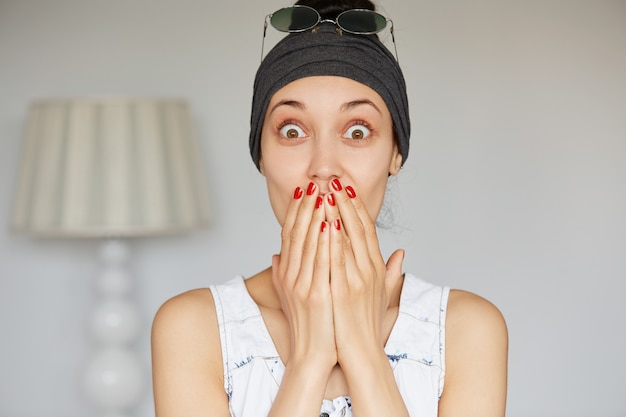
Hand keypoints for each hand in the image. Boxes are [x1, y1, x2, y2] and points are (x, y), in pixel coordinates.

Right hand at [272, 182, 336, 369]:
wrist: (313, 355)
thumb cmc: (309, 325)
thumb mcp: (290, 296)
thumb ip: (283, 274)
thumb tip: (276, 255)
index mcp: (287, 274)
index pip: (290, 235)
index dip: (296, 212)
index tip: (304, 192)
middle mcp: (292, 276)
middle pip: (297, 234)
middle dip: (306, 206)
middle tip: (314, 183)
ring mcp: (304, 285)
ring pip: (309, 242)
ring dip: (316, 215)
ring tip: (323, 193)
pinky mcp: (318, 294)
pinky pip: (322, 261)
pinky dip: (326, 240)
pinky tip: (332, 222)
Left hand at [323, 178, 404, 361]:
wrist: (361, 354)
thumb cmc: (367, 325)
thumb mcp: (382, 295)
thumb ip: (391, 272)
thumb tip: (402, 253)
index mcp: (375, 268)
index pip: (366, 230)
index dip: (357, 207)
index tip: (346, 189)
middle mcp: (369, 270)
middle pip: (357, 227)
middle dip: (345, 201)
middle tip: (333, 179)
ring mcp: (356, 279)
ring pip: (346, 237)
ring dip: (335, 211)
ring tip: (324, 190)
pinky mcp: (342, 290)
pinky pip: (336, 258)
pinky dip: (331, 238)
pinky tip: (324, 220)